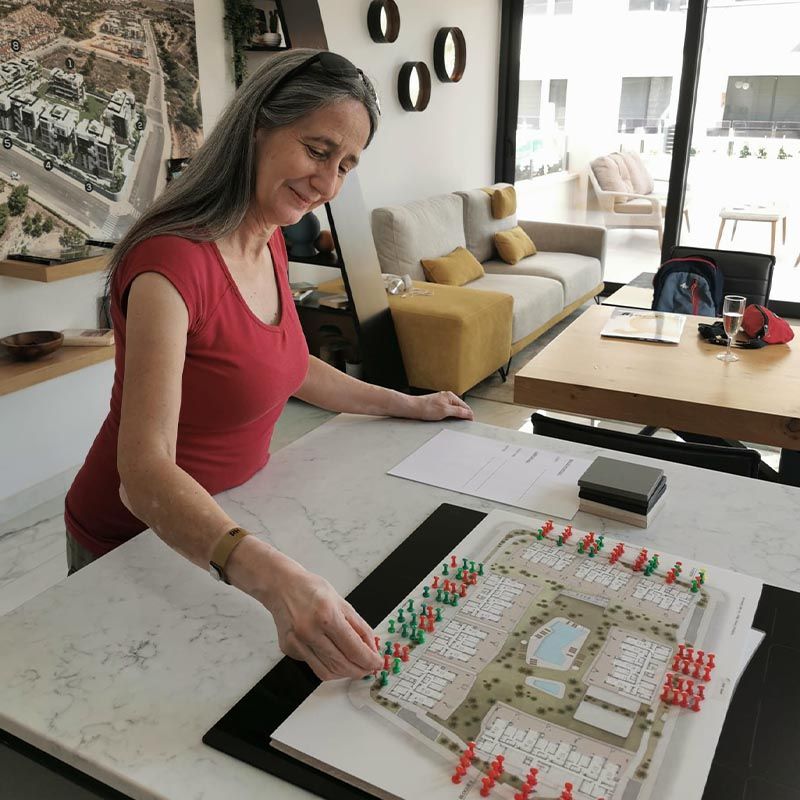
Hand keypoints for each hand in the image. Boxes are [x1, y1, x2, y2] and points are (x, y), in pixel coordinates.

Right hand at [260, 551, 382, 680]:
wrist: (281, 586)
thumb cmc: (311, 589)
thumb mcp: (341, 602)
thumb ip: (359, 627)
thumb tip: (371, 648)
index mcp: (326, 616)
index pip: (354, 649)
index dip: (369, 660)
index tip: (377, 663)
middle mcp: (309, 632)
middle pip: (341, 664)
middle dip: (360, 670)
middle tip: (368, 667)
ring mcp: (297, 642)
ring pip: (327, 672)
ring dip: (344, 673)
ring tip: (354, 666)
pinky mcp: (288, 649)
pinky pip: (313, 665)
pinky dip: (328, 666)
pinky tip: (334, 656)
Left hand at [410, 391, 473, 421]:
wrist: (412, 408)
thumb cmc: (426, 407)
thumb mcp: (445, 411)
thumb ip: (459, 412)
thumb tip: (469, 413)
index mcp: (451, 396)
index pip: (465, 406)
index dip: (468, 415)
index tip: (470, 423)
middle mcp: (447, 397)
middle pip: (460, 408)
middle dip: (462, 416)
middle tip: (462, 425)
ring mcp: (442, 401)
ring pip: (453, 410)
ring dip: (455, 417)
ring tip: (453, 423)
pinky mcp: (437, 406)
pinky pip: (447, 412)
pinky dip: (448, 417)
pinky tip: (445, 420)